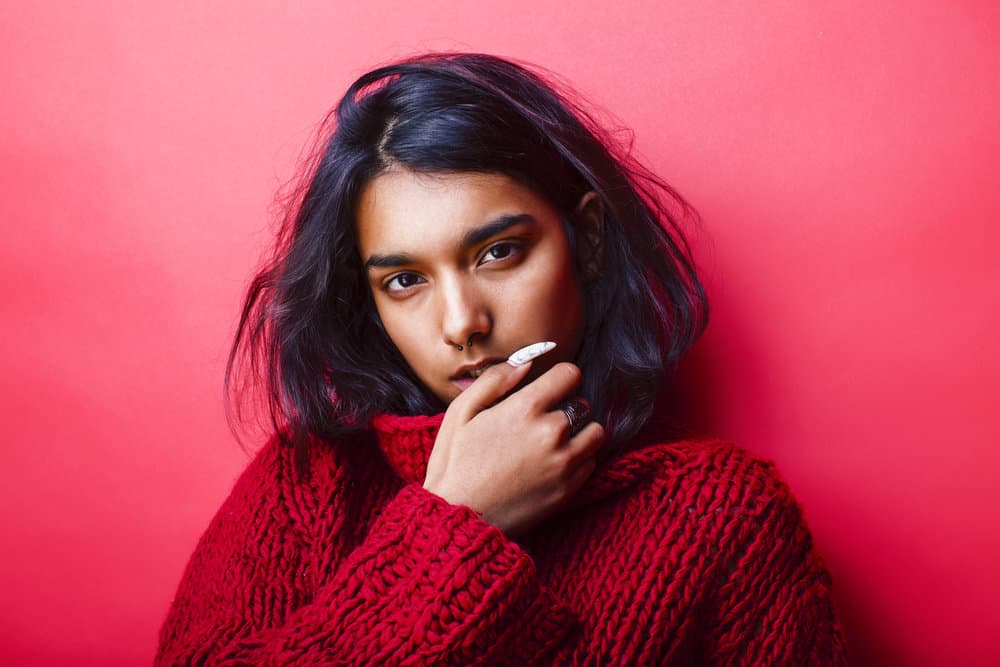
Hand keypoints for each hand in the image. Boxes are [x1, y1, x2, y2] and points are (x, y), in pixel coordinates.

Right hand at [423, 360, 604, 534]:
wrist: (458, 518)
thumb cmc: (454, 463)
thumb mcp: (460, 412)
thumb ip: (494, 380)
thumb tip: (525, 363)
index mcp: (525, 409)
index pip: (570, 374)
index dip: (559, 378)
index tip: (549, 388)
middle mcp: (551, 433)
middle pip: (582, 403)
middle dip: (565, 407)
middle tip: (542, 421)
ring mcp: (564, 463)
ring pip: (595, 432)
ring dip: (579, 432)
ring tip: (554, 442)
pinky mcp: (569, 490)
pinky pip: (591, 462)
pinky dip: (579, 459)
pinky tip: (553, 464)